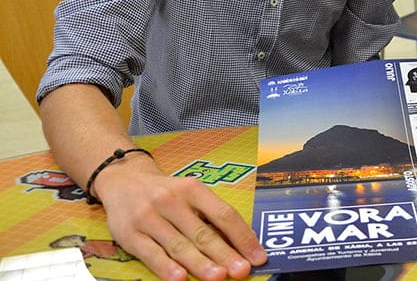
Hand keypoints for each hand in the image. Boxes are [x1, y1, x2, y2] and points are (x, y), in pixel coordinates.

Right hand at [95, 155, 266, 280]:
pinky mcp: (129, 234)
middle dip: (224, 254)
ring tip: (218, 277)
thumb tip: (242, 242)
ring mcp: (149, 217)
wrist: (123, 180)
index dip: (242, 237)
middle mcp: (171, 201)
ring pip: (179, 245)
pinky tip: (180, 278)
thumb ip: (211, 214)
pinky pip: (150, 253)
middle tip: (241, 270)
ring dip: (200, 263)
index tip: (258, 257)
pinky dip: (166, 267)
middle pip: (203, 232)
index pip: (224, 215)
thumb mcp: (190, 193)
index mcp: (193, 189)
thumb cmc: (166, 192)